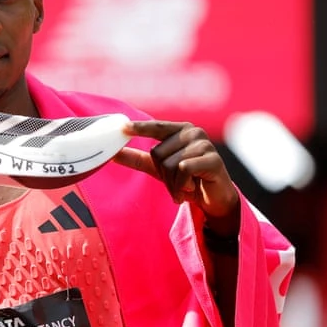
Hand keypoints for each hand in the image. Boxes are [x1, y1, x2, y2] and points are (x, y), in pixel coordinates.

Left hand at [114, 121, 239, 234]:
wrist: (214, 198)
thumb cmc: (187, 178)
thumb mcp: (159, 168)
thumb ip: (137, 158)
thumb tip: (112, 153)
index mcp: (180, 130)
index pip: (155, 127)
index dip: (138, 128)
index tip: (121, 128)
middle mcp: (193, 132)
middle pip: (158, 154)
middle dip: (163, 175)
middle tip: (178, 181)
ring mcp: (205, 144)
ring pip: (170, 165)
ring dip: (173, 184)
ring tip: (185, 186)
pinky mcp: (213, 159)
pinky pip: (183, 170)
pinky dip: (183, 185)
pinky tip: (192, 188)